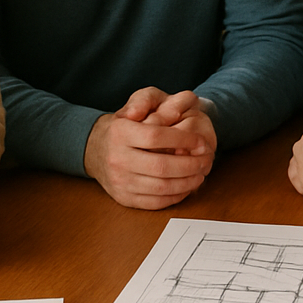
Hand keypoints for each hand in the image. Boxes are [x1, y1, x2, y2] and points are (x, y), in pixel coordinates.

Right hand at [84, 87, 215, 208]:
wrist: (96, 148)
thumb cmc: (125, 125)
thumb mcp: (135, 104)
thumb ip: (150, 100)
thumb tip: (171, 110)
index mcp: (120, 132)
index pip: (156, 136)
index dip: (184, 140)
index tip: (201, 142)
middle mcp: (117, 158)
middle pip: (161, 166)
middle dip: (191, 165)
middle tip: (206, 160)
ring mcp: (119, 181)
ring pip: (161, 187)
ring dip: (187, 182)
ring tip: (201, 174)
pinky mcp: (124, 198)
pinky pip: (155, 202)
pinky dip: (176, 196)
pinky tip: (187, 186)